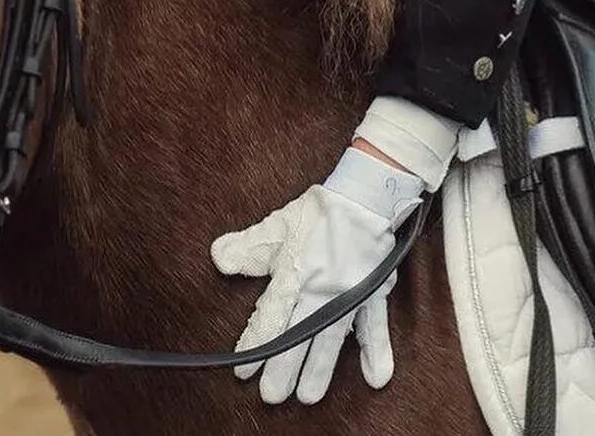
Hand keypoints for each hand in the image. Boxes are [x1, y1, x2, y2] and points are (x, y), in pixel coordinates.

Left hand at [210, 147, 424, 404]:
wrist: (365, 197)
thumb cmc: (319, 212)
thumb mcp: (278, 225)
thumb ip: (247, 246)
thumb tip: (217, 258)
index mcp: (294, 273)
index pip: (270, 317)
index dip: (255, 345)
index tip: (243, 370)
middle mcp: (320, 290)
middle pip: (298, 337)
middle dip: (284, 368)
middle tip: (272, 395)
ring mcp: (349, 296)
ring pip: (331, 340)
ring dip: (320, 370)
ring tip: (308, 396)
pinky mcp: (373, 294)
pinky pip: (375, 328)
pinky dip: (377, 353)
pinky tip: (376, 378)